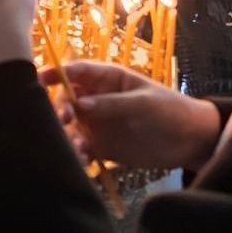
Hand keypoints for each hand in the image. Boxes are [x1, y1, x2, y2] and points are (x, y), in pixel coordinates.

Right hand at [39, 62, 219, 171]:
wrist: (190, 141)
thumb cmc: (170, 110)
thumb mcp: (143, 103)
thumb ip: (111, 104)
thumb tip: (78, 105)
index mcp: (109, 79)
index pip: (78, 72)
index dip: (58, 73)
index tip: (41, 79)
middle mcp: (98, 99)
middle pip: (67, 99)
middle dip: (61, 107)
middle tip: (65, 119)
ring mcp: (98, 123)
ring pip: (71, 126)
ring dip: (67, 134)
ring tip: (77, 147)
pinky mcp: (102, 147)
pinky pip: (81, 148)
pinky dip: (77, 153)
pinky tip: (82, 160)